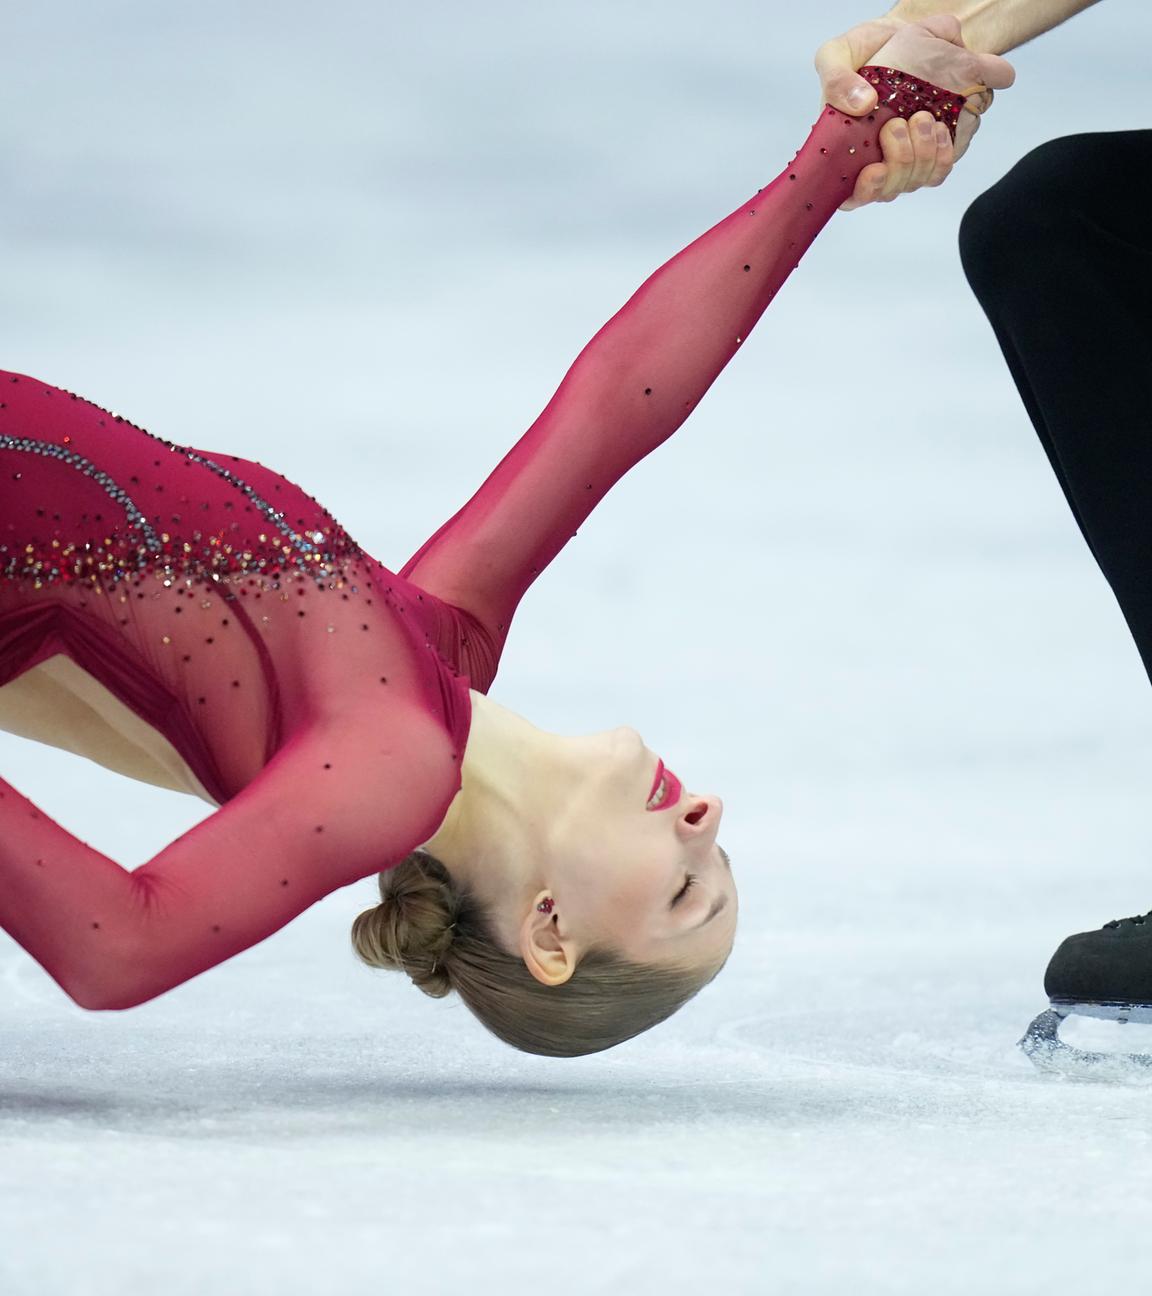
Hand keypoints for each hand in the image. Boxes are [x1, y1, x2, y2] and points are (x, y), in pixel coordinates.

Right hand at [816, 14, 1014, 211]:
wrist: (904, 36)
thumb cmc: (864, 51)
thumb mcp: (836, 55)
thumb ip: (837, 80)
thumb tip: (862, 106)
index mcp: (843, 149)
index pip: (847, 194)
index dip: (862, 193)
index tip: (874, 171)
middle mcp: (872, 162)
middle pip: (887, 191)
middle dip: (899, 159)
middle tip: (898, 123)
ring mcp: (902, 160)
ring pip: (913, 182)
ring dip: (922, 154)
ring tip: (922, 118)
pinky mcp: (929, 154)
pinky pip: (937, 172)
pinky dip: (941, 155)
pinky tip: (939, 129)